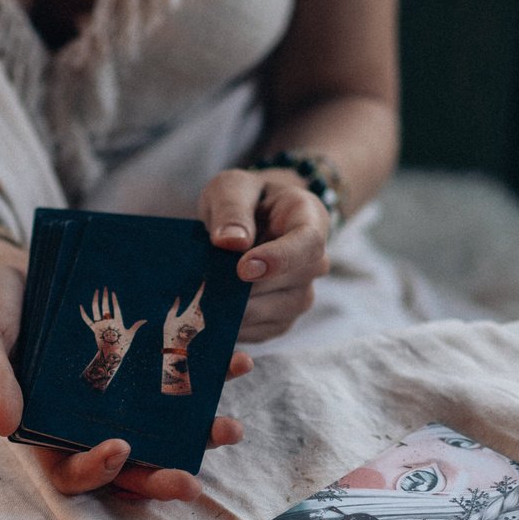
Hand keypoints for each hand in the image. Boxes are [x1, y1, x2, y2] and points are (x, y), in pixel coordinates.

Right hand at [0, 241, 250, 500]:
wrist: (11, 269)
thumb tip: (7, 424)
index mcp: (42, 431)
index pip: (70, 472)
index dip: (96, 470)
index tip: (120, 448)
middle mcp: (84, 422)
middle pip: (127, 468)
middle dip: (160, 477)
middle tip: (192, 483)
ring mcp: (116, 398)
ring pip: (161, 432)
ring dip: (197, 436)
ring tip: (229, 428)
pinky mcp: (140, 368)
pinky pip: (176, 383)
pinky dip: (210, 378)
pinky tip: (236, 362)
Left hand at [199, 169, 330, 343]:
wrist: (251, 219)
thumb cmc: (245, 199)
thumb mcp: (231, 187)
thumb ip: (231, 208)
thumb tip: (230, 242)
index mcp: (309, 220)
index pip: (307, 244)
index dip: (278, 260)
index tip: (243, 269)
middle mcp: (314, 262)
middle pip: (289, 283)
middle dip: (245, 287)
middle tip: (204, 283)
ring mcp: (301, 294)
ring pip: (275, 313)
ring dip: (237, 308)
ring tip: (205, 294)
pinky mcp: (282, 319)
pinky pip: (261, 332)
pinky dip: (234, 326)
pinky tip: (212, 311)